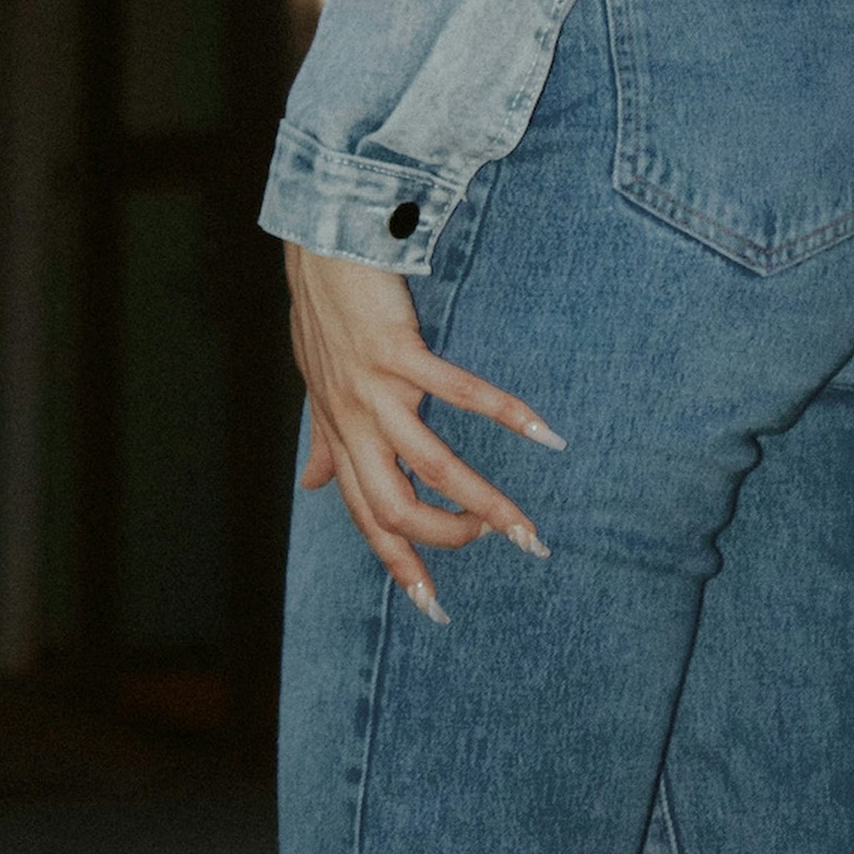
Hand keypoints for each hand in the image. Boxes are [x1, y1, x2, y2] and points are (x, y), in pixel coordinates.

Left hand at [285, 242, 565, 621]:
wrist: (317, 247)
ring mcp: (375, 389)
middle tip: (495, 548)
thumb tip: (311, 485)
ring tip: (521, 524)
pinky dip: (504, 414)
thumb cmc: (323, 316)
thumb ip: (321, 439)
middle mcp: (355, 423)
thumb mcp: (316, 386)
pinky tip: (542, 432)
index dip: (399, 563)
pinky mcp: (397, 351)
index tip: (433, 606)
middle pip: (396, 508)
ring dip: (481, 500)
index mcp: (342, 436)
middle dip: (446, 541)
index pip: (369, 518)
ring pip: (432, 465)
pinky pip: (458, 392)